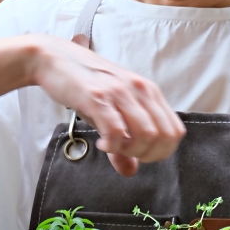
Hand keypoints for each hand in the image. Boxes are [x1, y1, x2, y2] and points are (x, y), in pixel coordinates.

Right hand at [29, 37, 184, 176]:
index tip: (139, 155)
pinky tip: (100, 143)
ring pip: (145, 134)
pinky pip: (116, 130)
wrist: (54, 58)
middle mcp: (140, 90)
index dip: (162, 151)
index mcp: (149, 92)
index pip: (175, 131)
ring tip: (111, 147)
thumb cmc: (84, 85)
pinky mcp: (99, 96)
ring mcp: (120, 92)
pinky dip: (111, 145)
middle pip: (164, 136)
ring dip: (130, 150)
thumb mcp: (109, 113)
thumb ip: (124, 144)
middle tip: (125, 153)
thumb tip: (131, 171)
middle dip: (146, 154)